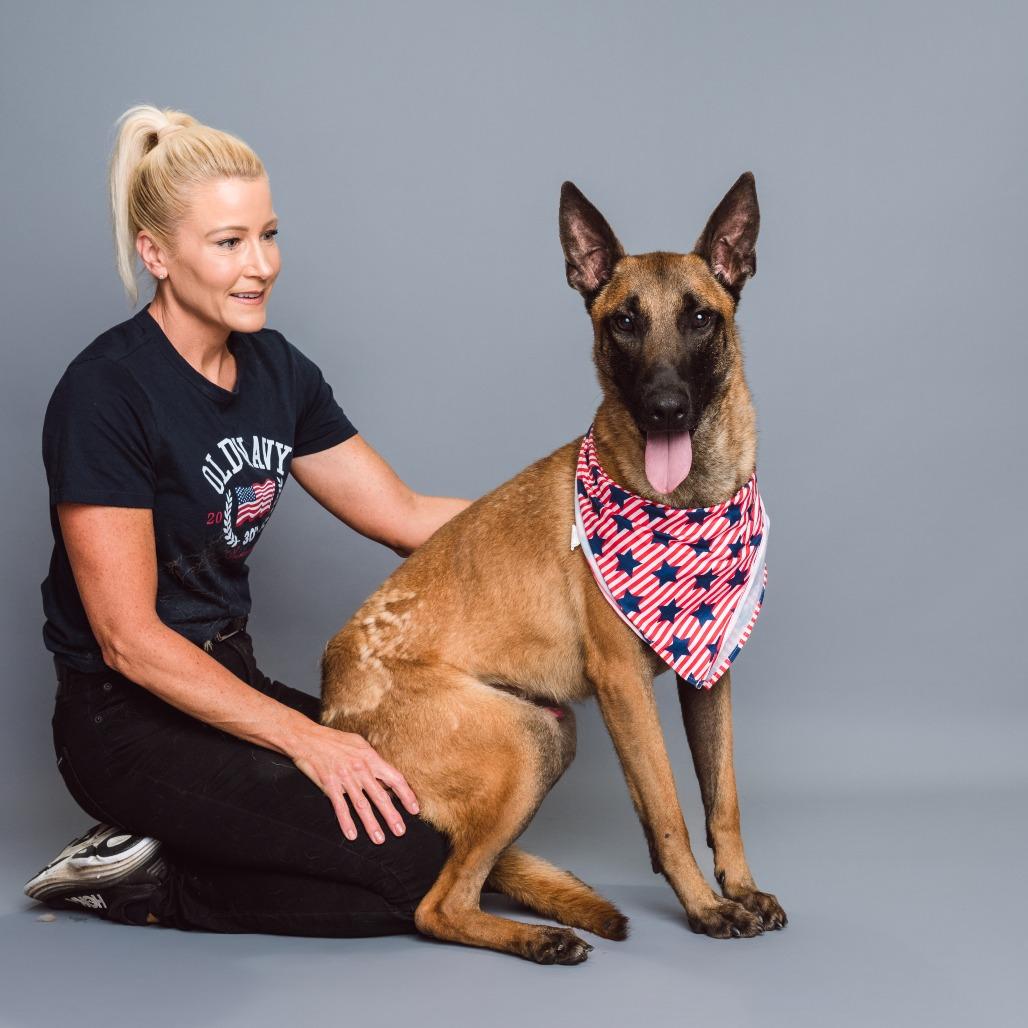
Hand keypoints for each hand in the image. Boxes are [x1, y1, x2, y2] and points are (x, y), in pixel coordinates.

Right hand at [289, 723, 420, 843]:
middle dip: (392, 816)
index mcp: (370, 758)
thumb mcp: (359, 744)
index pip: (394, 778)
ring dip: (371, 824)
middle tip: (400, 831)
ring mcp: (345, 778)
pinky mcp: (330, 785)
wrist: (308, 738)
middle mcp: (360, 769)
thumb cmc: (335, 740)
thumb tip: (383, 775)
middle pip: (380, 796)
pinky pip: (340, 807)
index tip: (414, 808)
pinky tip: (352, 834)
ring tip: (379, 838)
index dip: (406, 795)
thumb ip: (372, 760)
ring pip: (361, 805)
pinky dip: (346, 822)